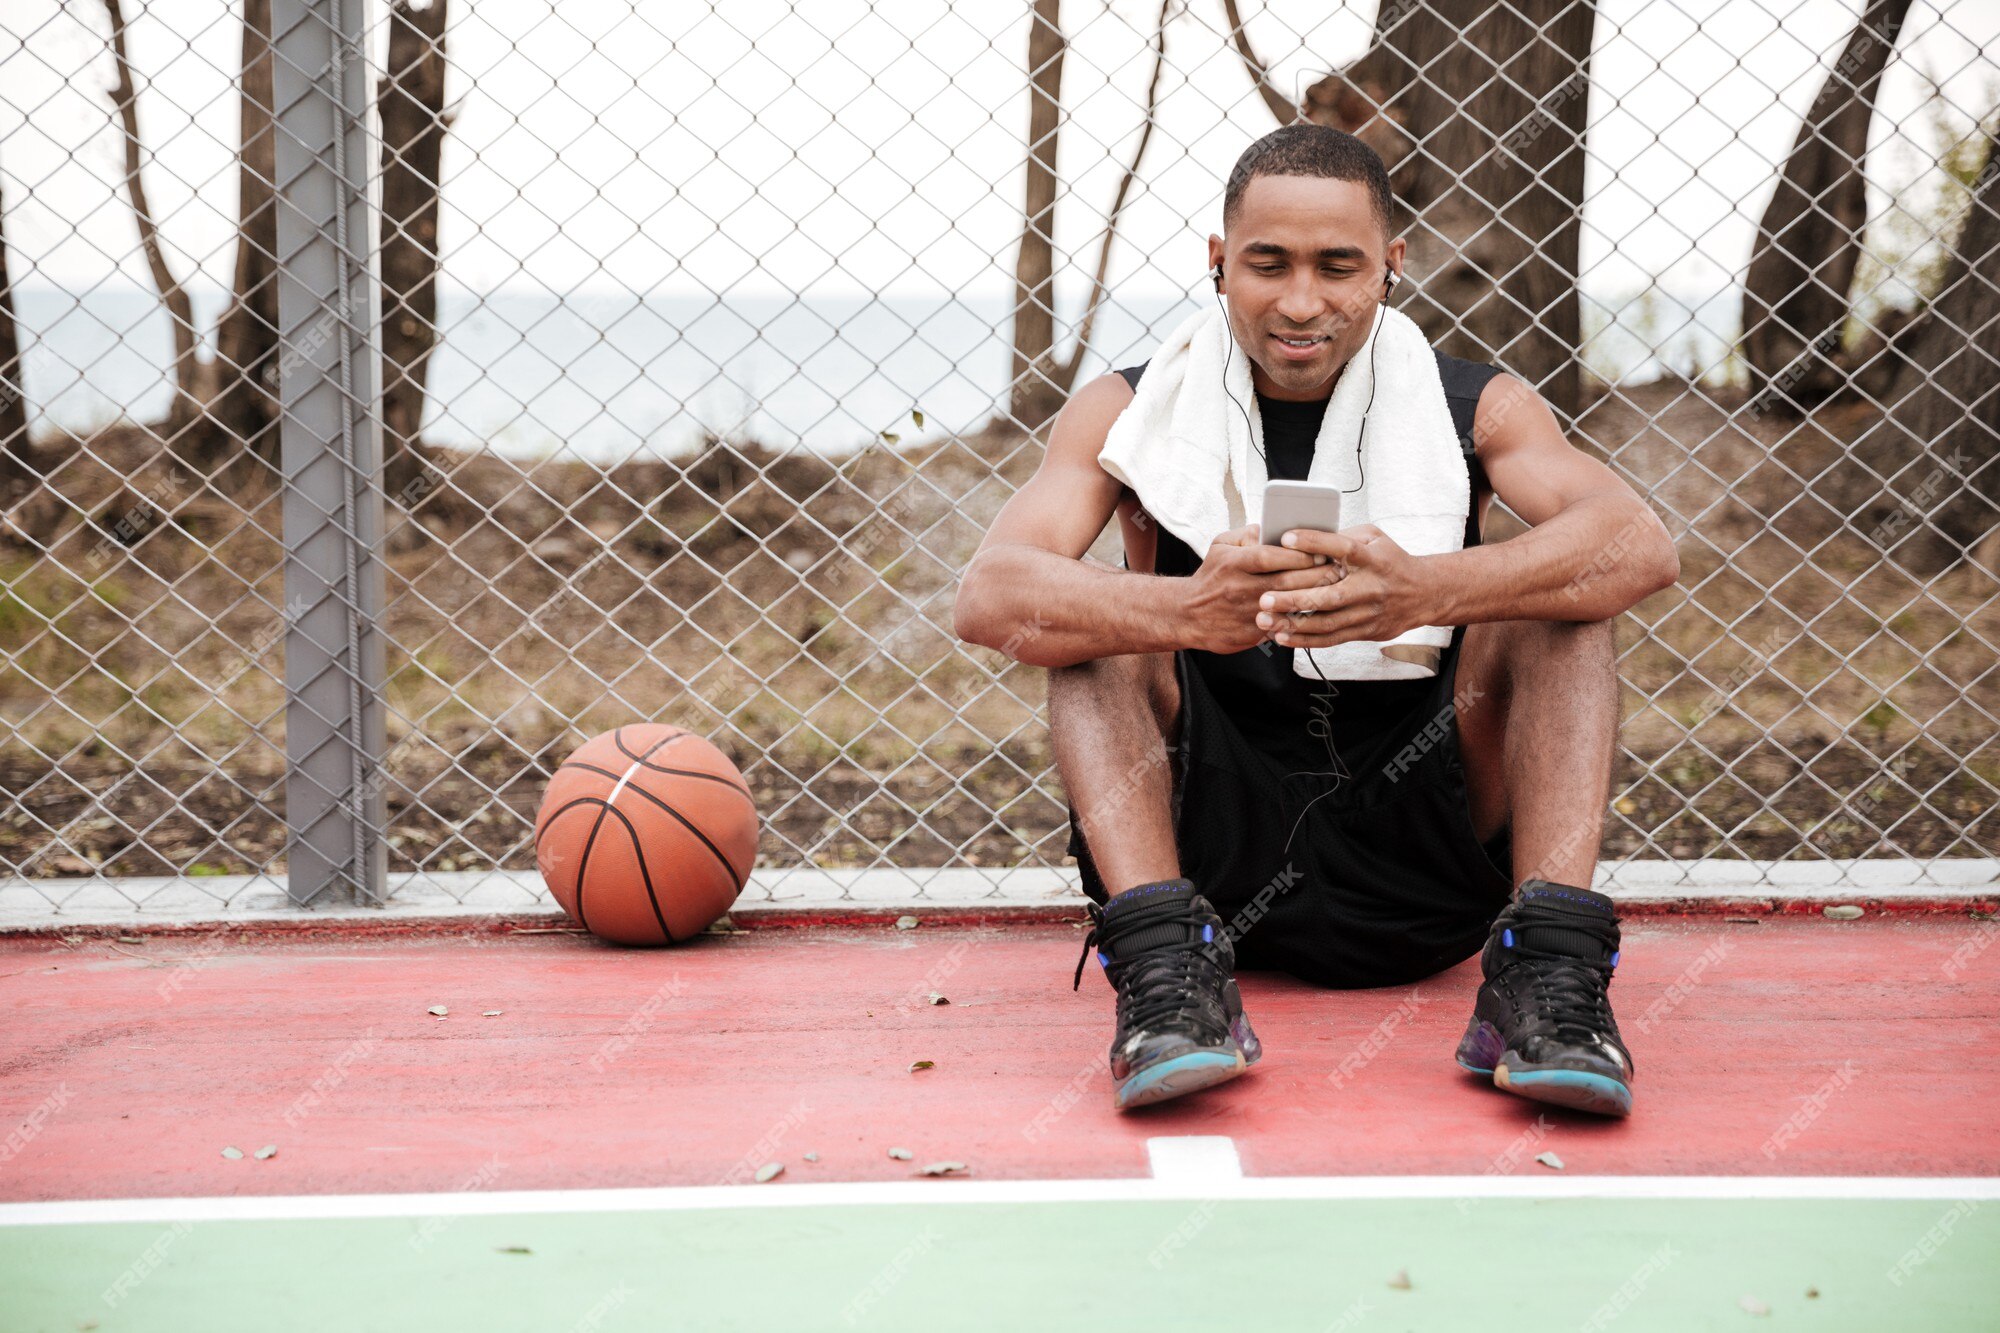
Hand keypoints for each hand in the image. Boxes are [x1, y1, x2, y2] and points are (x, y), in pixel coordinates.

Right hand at [1182, 523, 1330, 653]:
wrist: (1187, 615)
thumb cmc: (1210, 577)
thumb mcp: (1220, 546)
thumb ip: (1246, 533)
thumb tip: (1271, 526)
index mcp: (1233, 563)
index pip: (1270, 555)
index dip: (1298, 553)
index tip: (1321, 550)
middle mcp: (1239, 588)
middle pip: (1286, 581)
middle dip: (1316, 575)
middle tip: (1338, 569)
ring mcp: (1245, 613)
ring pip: (1288, 605)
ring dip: (1314, 597)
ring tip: (1334, 589)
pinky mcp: (1250, 633)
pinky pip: (1282, 625)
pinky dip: (1301, 618)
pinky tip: (1318, 611)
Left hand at [1254, 524, 1433, 647]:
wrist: (1424, 593)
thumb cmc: (1390, 561)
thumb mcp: (1375, 538)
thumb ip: (1344, 536)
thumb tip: (1306, 537)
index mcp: (1372, 558)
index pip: (1342, 547)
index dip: (1314, 542)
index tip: (1285, 538)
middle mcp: (1370, 587)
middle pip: (1330, 596)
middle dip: (1295, 598)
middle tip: (1264, 598)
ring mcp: (1368, 612)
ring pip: (1327, 622)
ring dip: (1293, 623)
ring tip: (1265, 620)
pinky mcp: (1365, 631)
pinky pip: (1332, 639)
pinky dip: (1305, 640)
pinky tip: (1282, 637)